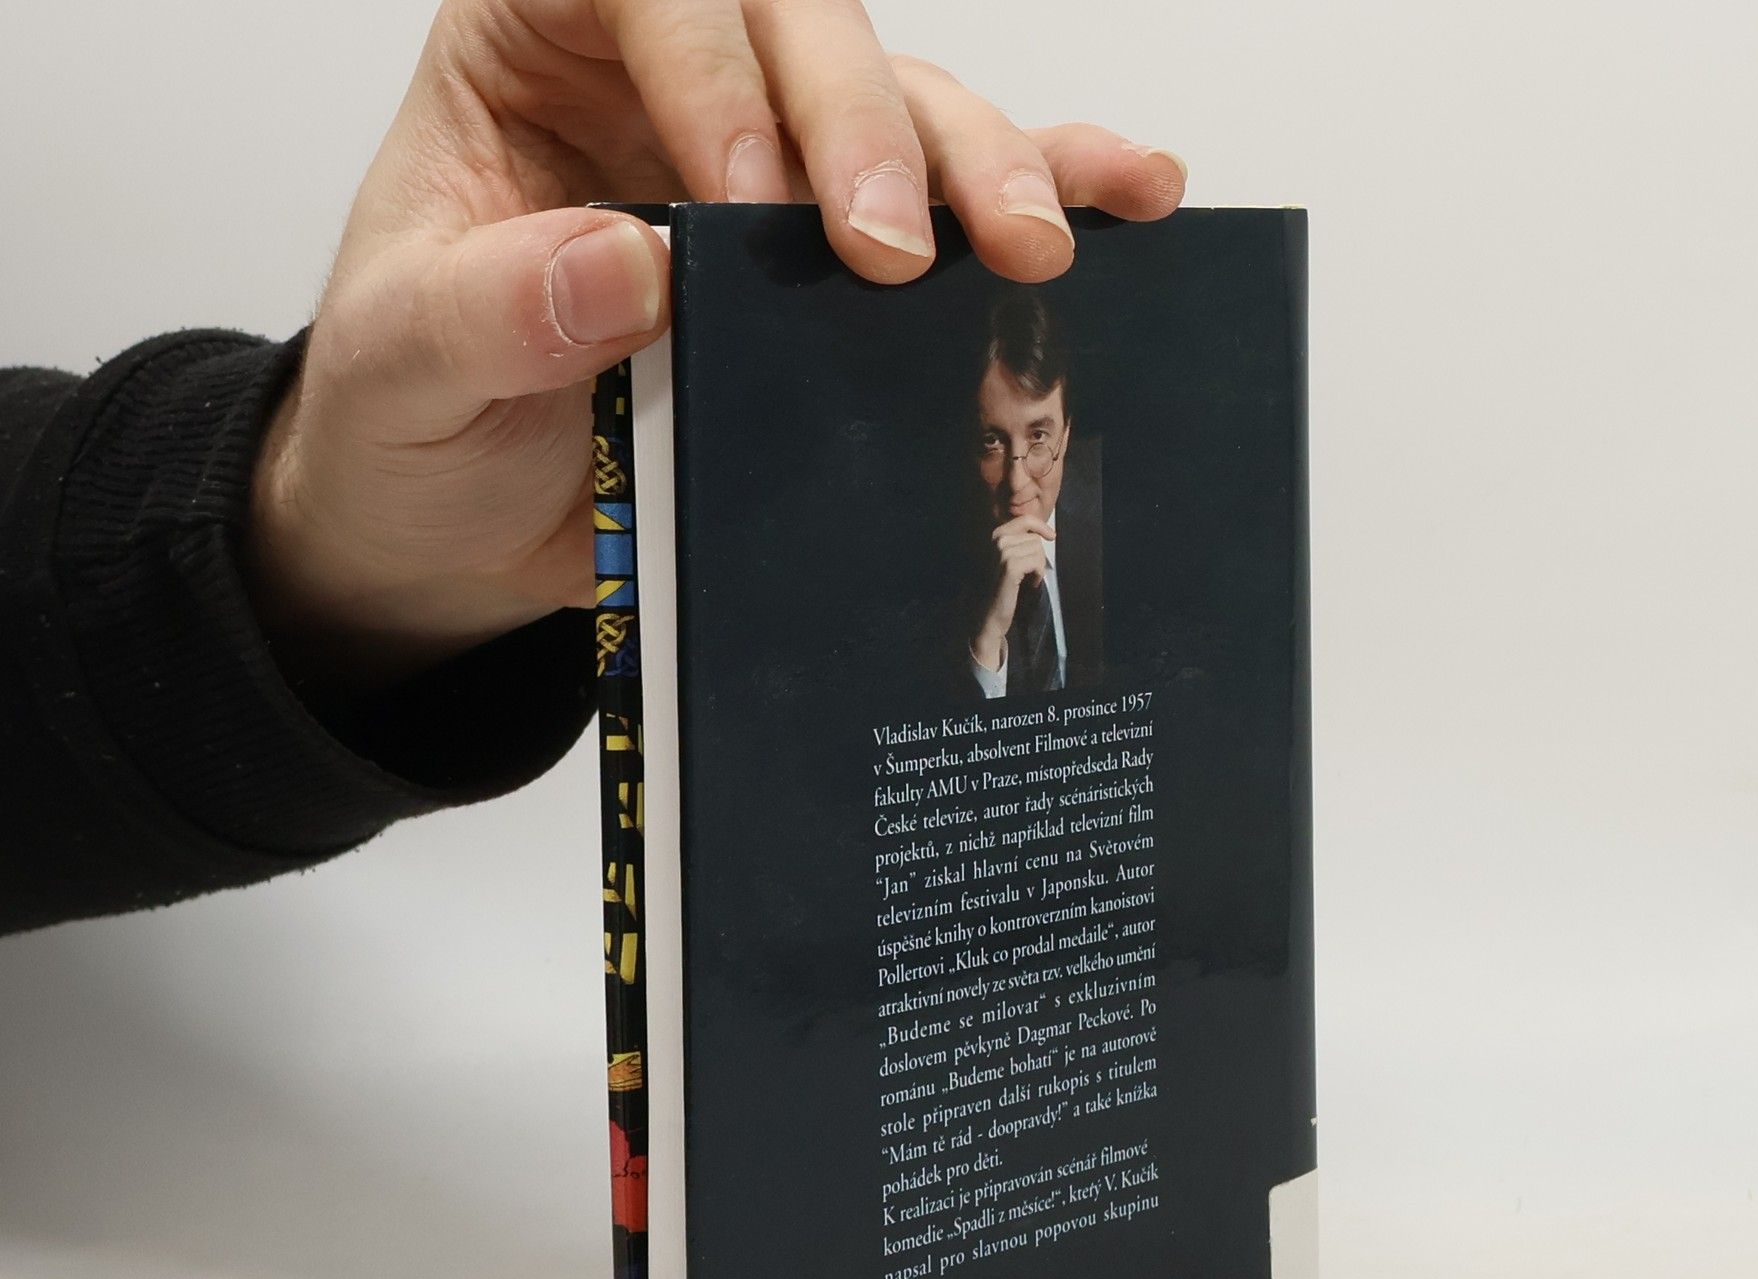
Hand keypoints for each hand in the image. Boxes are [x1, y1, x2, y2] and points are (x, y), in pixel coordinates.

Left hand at [247, 0, 1187, 703]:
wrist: (454, 524)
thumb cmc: (413, 420)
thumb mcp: (405, 368)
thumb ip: (486, 310)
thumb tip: (625, 261)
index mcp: (538, 49)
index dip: (714, 71)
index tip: (742, 205)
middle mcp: (672, 80)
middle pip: (801, 25)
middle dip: (867, 126)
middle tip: (892, 253)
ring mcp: (770, 160)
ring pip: (901, 106)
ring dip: (977, 164)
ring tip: (1034, 246)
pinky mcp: (837, 258)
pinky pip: (950, 201)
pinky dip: (1044, 187)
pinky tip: (1126, 192)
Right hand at [971, 514, 1056, 670]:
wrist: (992, 611)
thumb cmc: (1005, 585)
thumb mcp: (1011, 557)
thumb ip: (1022, 541)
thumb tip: (1044, 531)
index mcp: (997, 534)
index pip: (1026, 519)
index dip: (1042, 526)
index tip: (1052, 536)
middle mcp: (998, 539)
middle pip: (1035, 538)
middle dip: (1038, 556)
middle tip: (1029, 572)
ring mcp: (1003, 551)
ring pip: (1038, 550)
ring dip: (1038, 567)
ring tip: (1027, 579)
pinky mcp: (1010, 566)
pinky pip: (1037, 562)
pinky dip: (1038, 575)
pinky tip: (1029, 584)